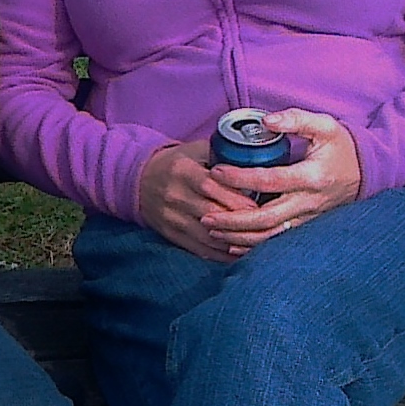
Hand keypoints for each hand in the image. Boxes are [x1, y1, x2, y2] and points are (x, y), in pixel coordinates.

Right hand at [135, 141, 253, 261]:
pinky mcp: (170, 235)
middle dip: (240, 223)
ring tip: (256, 242)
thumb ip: (223, 155)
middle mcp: (175, 196)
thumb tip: (257, 163)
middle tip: (264, 226)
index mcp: (183, 171)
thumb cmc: (177, 163)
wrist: (140, 180)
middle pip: (212, 214)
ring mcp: (172, 218)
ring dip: (234, 242)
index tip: (259, 206)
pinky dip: (221, 255)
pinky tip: (239, 254)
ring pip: (207, 236)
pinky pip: (199, 249)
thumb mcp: (196, 150)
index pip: (211, 187)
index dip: (236, 199)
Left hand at [204, 109, 362, 254]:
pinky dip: (252, 245)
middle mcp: (309, 202)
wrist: (366, 171)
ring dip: (238, 236)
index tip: (216, 172)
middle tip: (204, 215)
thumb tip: (266, 121)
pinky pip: (277, 241)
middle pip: (266, 218)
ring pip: (269, 236)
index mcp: (311, 176)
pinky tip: (231, 244)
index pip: (270, 180)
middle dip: (232, 220)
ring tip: (211, 230)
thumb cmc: (341, 146)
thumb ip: (295, 119)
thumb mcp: (325, 126)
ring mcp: (307, 218)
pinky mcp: (305, 226)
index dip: (241, 178)